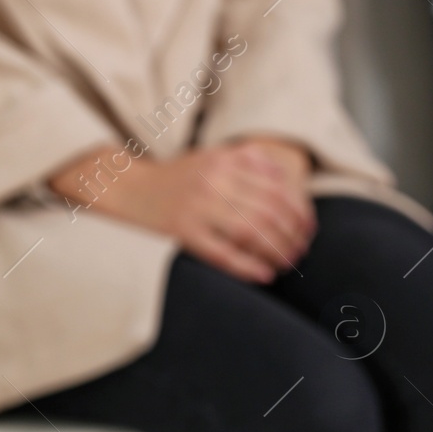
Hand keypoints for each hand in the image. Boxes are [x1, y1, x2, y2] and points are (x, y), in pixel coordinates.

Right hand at [48, 141, 315, 282]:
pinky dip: (247, 265)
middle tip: (301, 250)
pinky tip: (264, 274)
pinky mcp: (181, 231)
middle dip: (291, 234)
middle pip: (268, 211)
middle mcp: (213, 181)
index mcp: (224, 161)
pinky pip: (223, 252)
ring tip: (287, 264)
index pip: (277, 188)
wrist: (124, 187)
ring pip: (250, 231)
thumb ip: (246, 161)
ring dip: (275, 251)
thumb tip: (282, 175)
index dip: (299, 211)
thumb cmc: (175, 178)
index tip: (308, 228)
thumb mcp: (210, 157)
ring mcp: (197, 206)